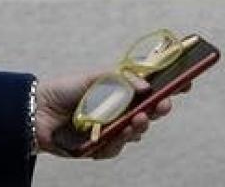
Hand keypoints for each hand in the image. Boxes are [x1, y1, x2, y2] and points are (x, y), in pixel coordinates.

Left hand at [35, 70, 175, 159]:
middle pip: (149, 112)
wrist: (37, 111)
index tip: (186, 82)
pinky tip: (112, 136)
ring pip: (135, 133)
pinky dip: (115, 142)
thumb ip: (121, 79)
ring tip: (136, 120)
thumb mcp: (95, 77)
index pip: (151, 89)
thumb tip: (146, 86)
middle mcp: (120, 111)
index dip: (170, 86)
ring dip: (139, 127)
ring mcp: (111, 130)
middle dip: (160, 108)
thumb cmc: (65, 90)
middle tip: (165, 104)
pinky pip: (115, 148)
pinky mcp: (99, 146)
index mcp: (121, 91)